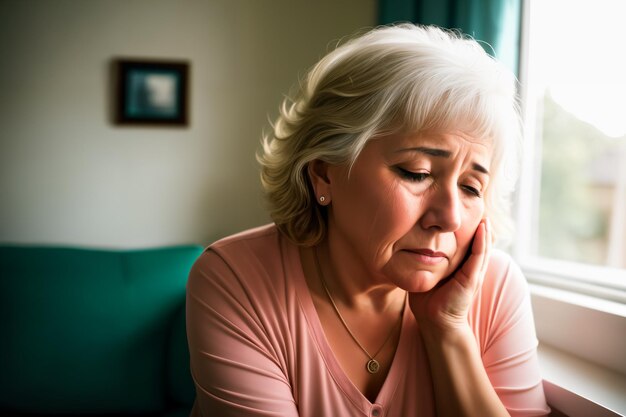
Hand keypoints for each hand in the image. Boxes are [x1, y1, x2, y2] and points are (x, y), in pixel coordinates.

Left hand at [409, 218, 491, 333]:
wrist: (434, 323)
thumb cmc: (426, 301)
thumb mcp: (424, 274)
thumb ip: (421, 260)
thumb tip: (405, 245)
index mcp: (458, 267)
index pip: (464, 244)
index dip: (465, 229)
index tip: (462, 212)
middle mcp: (468, 269)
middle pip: (477, 242)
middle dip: (478, 226)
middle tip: (478, 207)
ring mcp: (472, 274)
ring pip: (482, 246)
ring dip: (485, 230)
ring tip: (484, 213)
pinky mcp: (472, 279)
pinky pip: (479, 256)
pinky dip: (482, 241)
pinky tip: (483, 229)